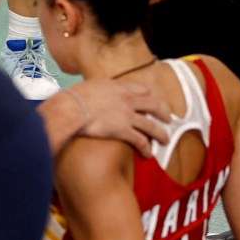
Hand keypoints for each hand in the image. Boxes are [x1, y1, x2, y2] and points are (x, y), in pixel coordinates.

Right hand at [60, 79, 174, 157]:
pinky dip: (146, 148)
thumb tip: (96, 93)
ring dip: (160, 133)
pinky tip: (148, 154)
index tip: (154, 99)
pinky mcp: (123, 130)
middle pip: (154, 104)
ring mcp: (126, 115)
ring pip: (151, 125)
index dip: (151, 95)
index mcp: (119, 87)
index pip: (142, 89)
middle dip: (163, 112)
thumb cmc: (73, 98)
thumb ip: (100, 90)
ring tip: (165, 140)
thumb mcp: (90, 86)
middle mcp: (127, 99)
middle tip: (169, 118)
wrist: (70, 108)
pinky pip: (140, 140)